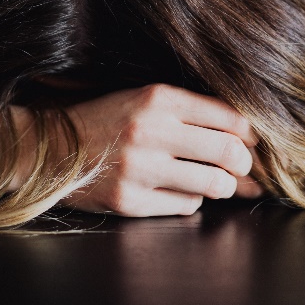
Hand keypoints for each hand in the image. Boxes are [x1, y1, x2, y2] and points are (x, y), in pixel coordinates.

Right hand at [61, 84, 264, 216]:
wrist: (51, 147)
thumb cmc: (105, 121)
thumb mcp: (143, 98)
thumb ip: (190, 112)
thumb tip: (247, 137)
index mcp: (158, 98)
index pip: (228, 116)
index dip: (251, 133)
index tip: (254, 142)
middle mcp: (150, 131)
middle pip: (228, 152)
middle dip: (244, 164)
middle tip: (241, 168)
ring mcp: (140, 169)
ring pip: (213, 184)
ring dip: (221, 186)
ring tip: (214, 181)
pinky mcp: (130, 201)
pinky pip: (185, 206)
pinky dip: (189, 200)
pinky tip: (176, 190)